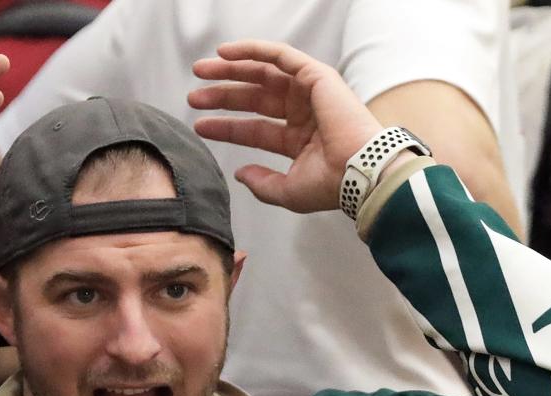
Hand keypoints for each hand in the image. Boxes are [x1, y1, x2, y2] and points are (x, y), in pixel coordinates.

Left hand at [188, 40, 382, 212]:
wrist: (357, 174)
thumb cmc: (330, 186)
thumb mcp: (287, 191)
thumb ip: (262, 184)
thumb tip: (240, 174)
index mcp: (299, 139)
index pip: (254, 129)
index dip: (225, 127)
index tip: (198, 126)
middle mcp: (303, 113)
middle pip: (254, 99)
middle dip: (223, 95)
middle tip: (194, 97)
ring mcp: (310, 93)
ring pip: (263, 73)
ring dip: (231, 69)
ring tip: (201, 70)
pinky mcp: (316, 76)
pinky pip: (279, 55)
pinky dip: (253, 50)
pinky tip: (226, 52)